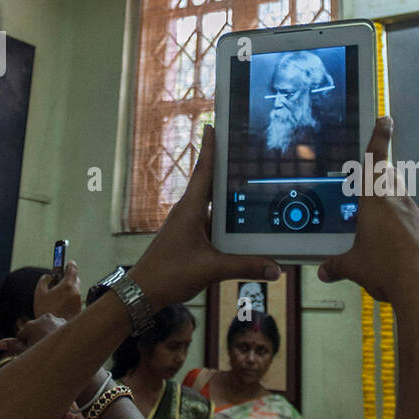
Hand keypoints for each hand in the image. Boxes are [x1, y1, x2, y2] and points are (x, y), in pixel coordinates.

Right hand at [0, 313, 66, 355]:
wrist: (70, 355)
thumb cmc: (46, 355)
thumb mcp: (27, 352)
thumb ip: (14, 346)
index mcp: (31, 325)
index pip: (22, 335)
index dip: (25, 345)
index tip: (32, 351)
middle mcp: (44, 318)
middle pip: (35, 330)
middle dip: (36, 339)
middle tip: (43, 350)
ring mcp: (57, 319)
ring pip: (47, 329)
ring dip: (48, 336)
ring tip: (53, 348)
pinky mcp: (67, 323)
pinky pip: (58, 328)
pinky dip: (59, 335)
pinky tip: (63, 344)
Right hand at [34, 260, 81, 319]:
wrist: (52, 328)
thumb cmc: (45, 310)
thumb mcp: (39, 292)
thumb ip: (44, 280)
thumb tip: (49, 276)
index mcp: (67, 285)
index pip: (73, 269)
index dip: (69, 264)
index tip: (68, 262)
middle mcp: (76, 291)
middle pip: (75, 279)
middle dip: (68, 278)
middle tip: (59, 279)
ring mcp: (78, 300)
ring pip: (75, 289)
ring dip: (68, 289)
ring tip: (58, 293)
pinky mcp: (79, 307)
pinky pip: (75, 298)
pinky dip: (70, 297)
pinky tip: (61, 302)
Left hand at [130, 125, 280, 310]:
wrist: (142, 293)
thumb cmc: (169, 275)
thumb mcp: (211, 269)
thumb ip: (245, 267)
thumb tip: (276, 269)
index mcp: (190, 210)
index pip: (203, 171)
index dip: (209, 148)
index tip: (212, 125)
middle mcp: (188, 213)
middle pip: (210, 184)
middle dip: (225, 167)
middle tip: (241, 149)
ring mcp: (188, 226)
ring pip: (213, 206)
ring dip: (229, 198)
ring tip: (251, 185)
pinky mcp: (190, 239)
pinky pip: (212, 224)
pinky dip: (227, 222)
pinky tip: (242, 225)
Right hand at [318, 117, 418, 305]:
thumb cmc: (388, 271)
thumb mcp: (355, 268)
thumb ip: (337, 266)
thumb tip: (324, 270)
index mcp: (376, 201)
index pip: (375, 160)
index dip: (379, 136)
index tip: (385, 118)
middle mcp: (400, 202)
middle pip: (390, 180)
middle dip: (381, 180)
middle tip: (372, 187)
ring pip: (403, 204)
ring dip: (393, 212)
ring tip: (382, 235)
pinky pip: (416, 226)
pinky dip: (407, 234)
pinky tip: (400, 254)